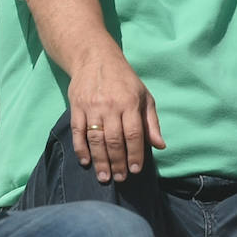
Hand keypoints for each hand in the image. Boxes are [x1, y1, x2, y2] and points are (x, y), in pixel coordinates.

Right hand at [67, 52, 164, 182]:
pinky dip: (80, 148)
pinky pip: (77, 132)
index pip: (134, 134)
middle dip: (118, 163)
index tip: (136, 170)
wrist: (94, 57)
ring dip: (100, 160)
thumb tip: (160, 145)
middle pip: (114, 140)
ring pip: (95, 139)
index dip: (135, 154)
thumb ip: (151, 122)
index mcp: (130, 103)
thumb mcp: (144, 96)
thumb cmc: (124, 79)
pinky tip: (86, 161)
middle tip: (120, 178)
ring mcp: (91, 107)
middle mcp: (110, 106)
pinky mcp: (76, 107)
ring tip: (104, 177)